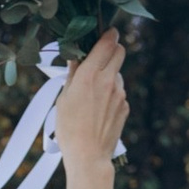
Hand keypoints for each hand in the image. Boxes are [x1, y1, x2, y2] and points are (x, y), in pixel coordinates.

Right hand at [55, 28, 127, 188]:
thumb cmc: (69, 129)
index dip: (108, 34)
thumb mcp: (63, 98)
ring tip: (94, 93)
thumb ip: (73, 74)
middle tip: (101, 56)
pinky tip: (100, 109)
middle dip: (112, 49)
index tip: (106, 32)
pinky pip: (119, 93)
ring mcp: (120, 94)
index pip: (107, 42)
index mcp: (90, 75)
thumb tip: (76, 57)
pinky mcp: (125, 107)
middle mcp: (108, 80)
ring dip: (110, 75)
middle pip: (120, 51)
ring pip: (118, 74)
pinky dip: (112, 94)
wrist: (88, 156)